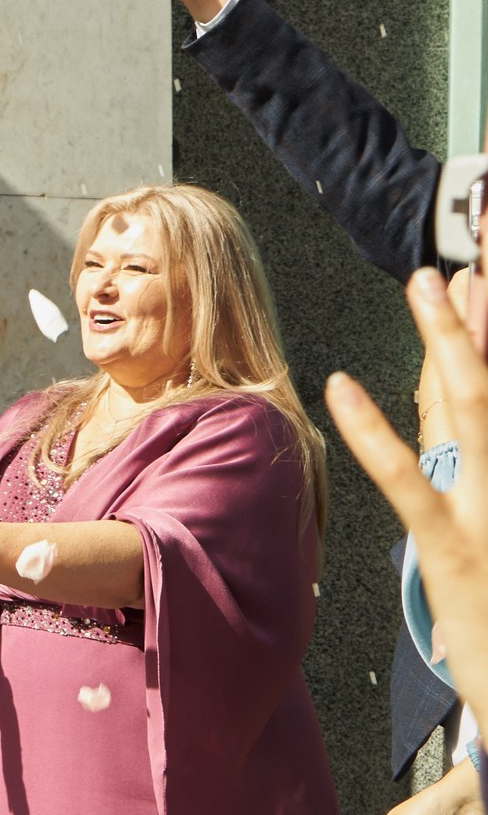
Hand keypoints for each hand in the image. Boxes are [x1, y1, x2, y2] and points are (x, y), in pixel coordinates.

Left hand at [330, 269, 487, 706]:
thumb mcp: (481, 547)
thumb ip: (464, 487)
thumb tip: (448, 440)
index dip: (483, 342)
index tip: (478, 284)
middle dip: (484, 323)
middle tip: (464, 257)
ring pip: (478, 411)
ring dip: (453, 342)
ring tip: (429, 283)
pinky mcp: (459, 557)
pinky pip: (411, 484)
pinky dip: (374, 432)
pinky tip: (341, 386)